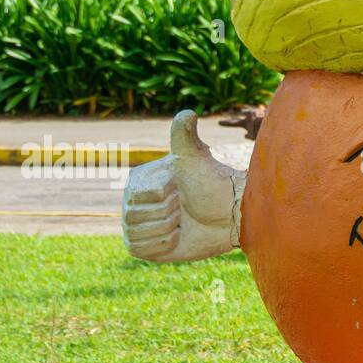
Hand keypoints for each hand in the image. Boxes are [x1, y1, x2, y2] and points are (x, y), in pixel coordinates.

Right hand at [122, 111, 246, 262]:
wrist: (229, 215)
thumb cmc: (213, 184)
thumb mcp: (196, 157)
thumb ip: (184, 135)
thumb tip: (188, 113)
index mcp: (138, 180)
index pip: (138, 195)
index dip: (163, 195)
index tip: (179, 188)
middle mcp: (134, 202)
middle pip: (134, 215)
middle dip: (166, 213)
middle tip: (183, 207)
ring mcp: (139, 224)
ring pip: (137, 233)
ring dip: (165, 229)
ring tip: (180, 221)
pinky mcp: (146, 247)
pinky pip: (140, 249)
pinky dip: (162, 245)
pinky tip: (176, 236)